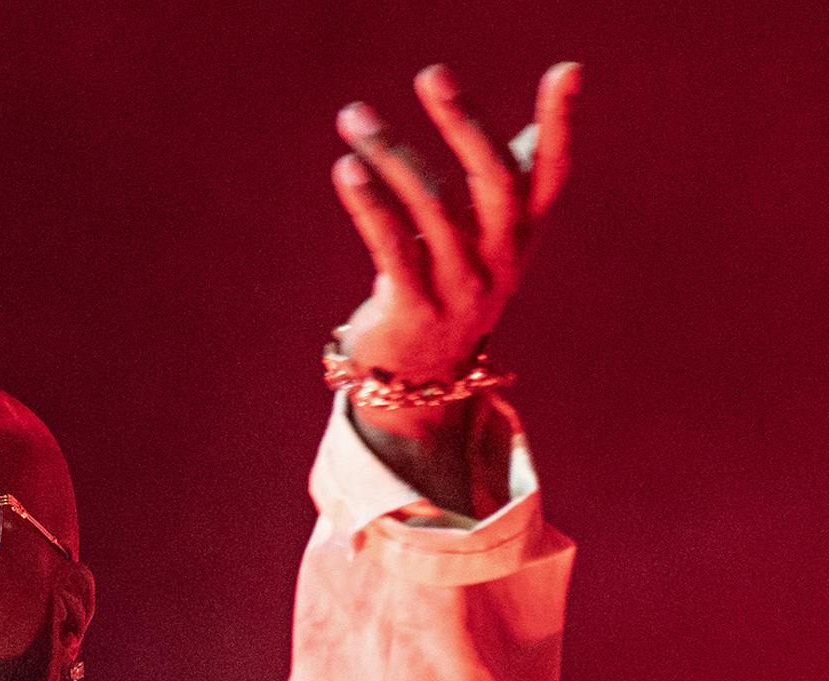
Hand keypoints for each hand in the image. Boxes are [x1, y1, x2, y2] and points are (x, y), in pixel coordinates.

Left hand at [330, 62, 581, 429]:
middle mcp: (502, 257)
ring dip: (388, 153)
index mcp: (524, 233)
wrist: (420, 376)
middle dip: (463, 120)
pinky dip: (368, 203)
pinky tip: (347, 169)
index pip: (552, 172)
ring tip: (354, 116)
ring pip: (431, 204)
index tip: (567, 71)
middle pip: (493, 178)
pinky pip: (391, 245)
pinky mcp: (415, 308)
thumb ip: (512, 172)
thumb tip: (563, 84)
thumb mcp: (491, 235)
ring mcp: (461, 285)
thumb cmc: (454, 283)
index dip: (561, 124)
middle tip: (432, 73)